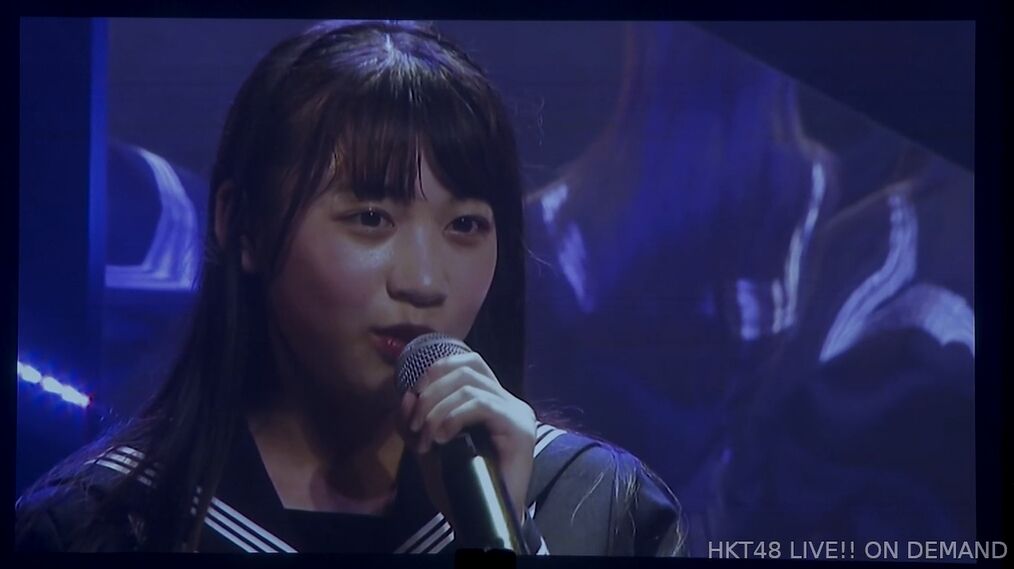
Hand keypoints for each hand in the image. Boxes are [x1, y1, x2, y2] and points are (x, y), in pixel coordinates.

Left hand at [397, 352, 535, 518]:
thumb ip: (415, 420)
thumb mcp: (427, 445)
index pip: (468, 362)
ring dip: (437, 410)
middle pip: (466, 368)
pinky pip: (481, 405)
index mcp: (491, 400)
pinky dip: (454, 417)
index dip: (436, 370)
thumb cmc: (459, 484)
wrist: (480, 520)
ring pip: (469, 386)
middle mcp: (508, 401)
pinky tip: (443, 438)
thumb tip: (406, 394)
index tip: (413, 397)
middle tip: (415, 425)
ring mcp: (516, 413)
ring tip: (427, 439)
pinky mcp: (519, 428)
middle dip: (431, 392)